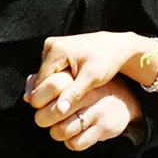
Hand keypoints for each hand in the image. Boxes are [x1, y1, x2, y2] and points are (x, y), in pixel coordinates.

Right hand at [24, 30, 149, 114]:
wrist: (117, 46)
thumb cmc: (107, 61)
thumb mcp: (92, 78)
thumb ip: (74, 94)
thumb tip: (59, 111)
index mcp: (55, 49)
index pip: (41, 82)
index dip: (47, 99)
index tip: (58, 111)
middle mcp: (49, 45)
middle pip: (41, 79)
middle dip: (51, 93)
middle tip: (65, 105)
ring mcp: (52, 46)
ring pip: (46, 76)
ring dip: (54, 88)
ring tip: (69, 96)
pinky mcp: (56, 50)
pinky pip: (51, 71)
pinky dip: (58, 80)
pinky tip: (69, 88)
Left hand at [32, 71, 143, 150]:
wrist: (124, 101)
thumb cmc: (88, 90)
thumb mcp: (72, 80)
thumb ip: (47, 83)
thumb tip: (27, 95)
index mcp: (79, 78)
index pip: (52, 85)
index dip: (38, 98)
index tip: (37, 103)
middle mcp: (88, 93)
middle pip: (53, 112)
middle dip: (43, 119)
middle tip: (45, 118)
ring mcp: (97, 111)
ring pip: (62, 130)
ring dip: (56, 132)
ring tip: (60, 127)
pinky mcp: (104, 128)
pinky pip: (76, 143)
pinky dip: (70, 142)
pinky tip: (73, 134)